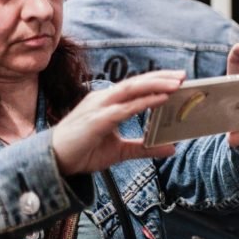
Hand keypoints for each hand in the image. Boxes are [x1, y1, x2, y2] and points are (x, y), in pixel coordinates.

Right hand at [52, 70, 184, 175]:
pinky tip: (161, 100)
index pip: (135, 86)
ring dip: (156, 85)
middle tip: (183, 75)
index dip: (156, 81)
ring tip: (177, 84)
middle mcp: (103, 100)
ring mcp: (99, 108)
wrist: (55, 162)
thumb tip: (171, 148)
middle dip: (161, 77)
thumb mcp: (120, 151)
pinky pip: (125, 108)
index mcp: (108, 102)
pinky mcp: (98, 120)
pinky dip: (145, 102)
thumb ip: (145, 148)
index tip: (178, 79)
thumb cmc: (83, 152)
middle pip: (136, 82)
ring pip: (132, 89)